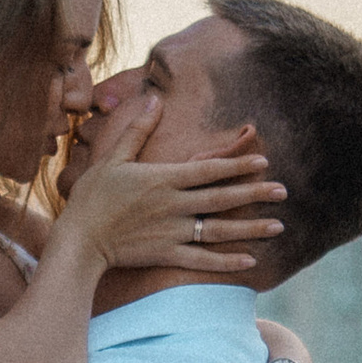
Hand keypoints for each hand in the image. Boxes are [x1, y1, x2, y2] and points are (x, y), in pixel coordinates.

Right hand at [59, 126, 285, 280]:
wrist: (77, 241)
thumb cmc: (92, 198)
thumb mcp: (113, 159)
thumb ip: (138, 131)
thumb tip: (155, 100)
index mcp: (163, 179)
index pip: (209, 169)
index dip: (238, 165)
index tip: (263, 161)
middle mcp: (173, 205)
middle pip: (222, 198)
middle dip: (255, 194)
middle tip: (284, 191)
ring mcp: (172, 232)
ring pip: (219, 230)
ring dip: (250, 228)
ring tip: (278, 226)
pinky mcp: (166, 255)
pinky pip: (202, 260)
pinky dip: (226, 262)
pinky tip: (250, 261)